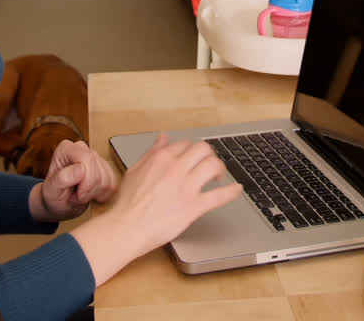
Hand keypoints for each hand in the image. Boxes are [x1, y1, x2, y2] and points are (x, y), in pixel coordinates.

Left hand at [32, 140, 117, 221]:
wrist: (60, 204)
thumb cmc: (53, 196)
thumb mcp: (51, 191)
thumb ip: (62, 178)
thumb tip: (79, 169)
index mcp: (66, 149)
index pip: (87, 158)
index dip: (87, 180)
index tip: (78, 194)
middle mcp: (82, 149)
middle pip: (99, 167)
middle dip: (91, 189)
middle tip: (78, 196)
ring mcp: (95, 157)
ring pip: (107, 177)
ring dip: (96, 193)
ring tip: (82, 195)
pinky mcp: (105, 168)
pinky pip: (113, 184)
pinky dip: (103, 194)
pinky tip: (91, 195)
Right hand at [102, 133, 243, 257]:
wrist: (126, 227)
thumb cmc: (127, 204)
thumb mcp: (135, 170)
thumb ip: (152, 152)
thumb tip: (162, 137)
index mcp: (162, 159)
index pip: (185, 144)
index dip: (192, 150)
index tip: (193, 157)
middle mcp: (176, 169)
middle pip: (203, 149)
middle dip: (209, 154)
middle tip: (209, 163)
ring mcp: (186, 187)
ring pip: (213, 166)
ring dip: (220, 168)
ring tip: (219, 175)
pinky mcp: (193, 207)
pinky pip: (218, 196)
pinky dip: (231, 192)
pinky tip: (237, 190)